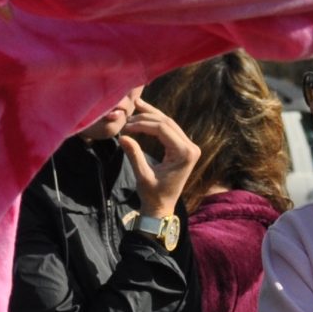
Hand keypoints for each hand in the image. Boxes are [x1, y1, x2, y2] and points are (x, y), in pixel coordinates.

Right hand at [119, 99, 199, 216]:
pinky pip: (170, 130)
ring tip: (136, 104)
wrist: (162, 207)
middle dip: (146, 117)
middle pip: (167, 122)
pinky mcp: (184, 148)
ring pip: (169, 123)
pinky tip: (146, 114)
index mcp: (184, 153)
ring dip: (152, 115)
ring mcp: (189, 147)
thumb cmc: (153, 194)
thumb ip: (134, 155)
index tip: (125, 127)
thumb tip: (122, 137)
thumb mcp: (142, 175)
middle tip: (127, 117)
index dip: (142, 124)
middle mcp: (191, 147)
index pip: (162, 129)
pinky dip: (157, 122)